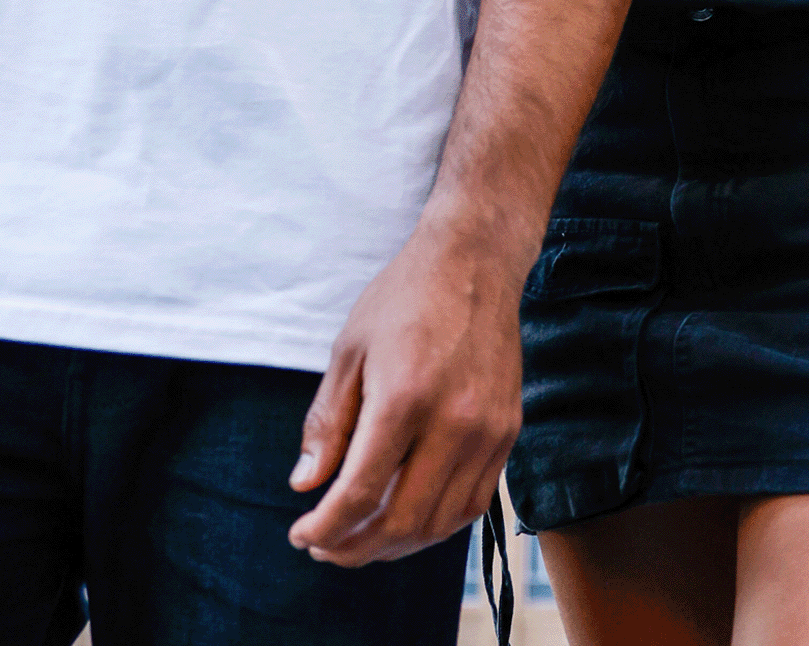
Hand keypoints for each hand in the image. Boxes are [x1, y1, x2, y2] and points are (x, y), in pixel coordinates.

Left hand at [287, 213, 523, 565]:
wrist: (476, 261)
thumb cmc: (405, 297)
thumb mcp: (349, 350)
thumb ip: (328, 422)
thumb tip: (305, 484)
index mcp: (404, 397)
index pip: (360, 493)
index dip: (325, 527)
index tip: (301, 533)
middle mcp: (453, 422)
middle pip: (401, 521)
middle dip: (354, 547)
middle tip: (324, 545)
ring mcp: (488, 431)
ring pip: (441, 524)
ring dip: (395, 545)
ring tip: (361, 538)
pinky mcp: (508, 432)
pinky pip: (474, 504)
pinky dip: (437, 525)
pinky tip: (407, 517)